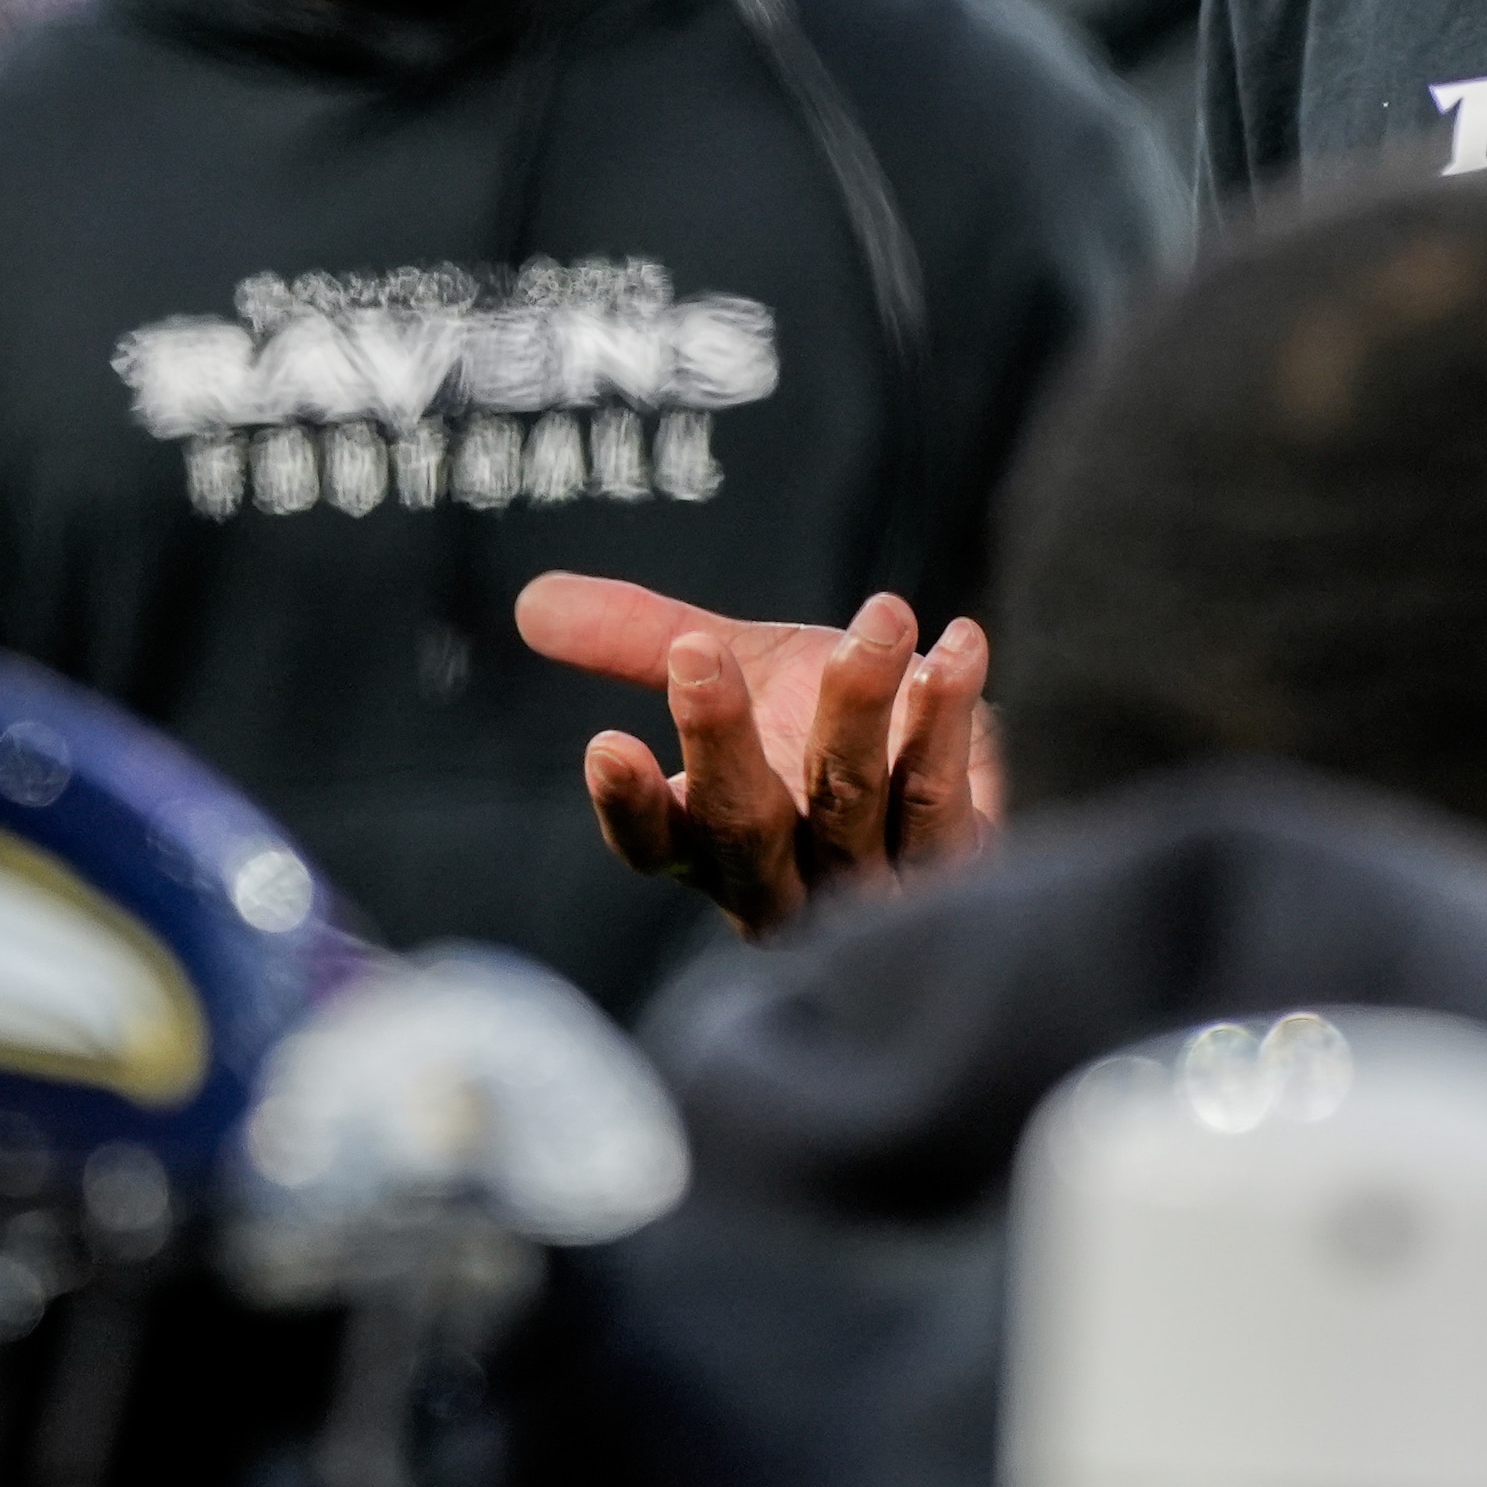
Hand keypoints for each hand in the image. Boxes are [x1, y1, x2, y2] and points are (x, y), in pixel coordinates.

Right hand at [512, 574, 998, 939]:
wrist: (954, 757)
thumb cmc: (822, 720)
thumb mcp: (735, 669)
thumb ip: (639, 638)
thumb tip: (531, 601)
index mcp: (710, 845)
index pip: (654, 844)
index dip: (631, 805)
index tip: (607, 743)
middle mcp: (782, 882)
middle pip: (740, 830)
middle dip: (719, 741)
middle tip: (700, 654)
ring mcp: (868, 885)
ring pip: (848, 807)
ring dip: (856, 705)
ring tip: (880, 614)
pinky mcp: (952, 867)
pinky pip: (940, 800)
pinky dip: (944, 719)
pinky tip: (955, 648)